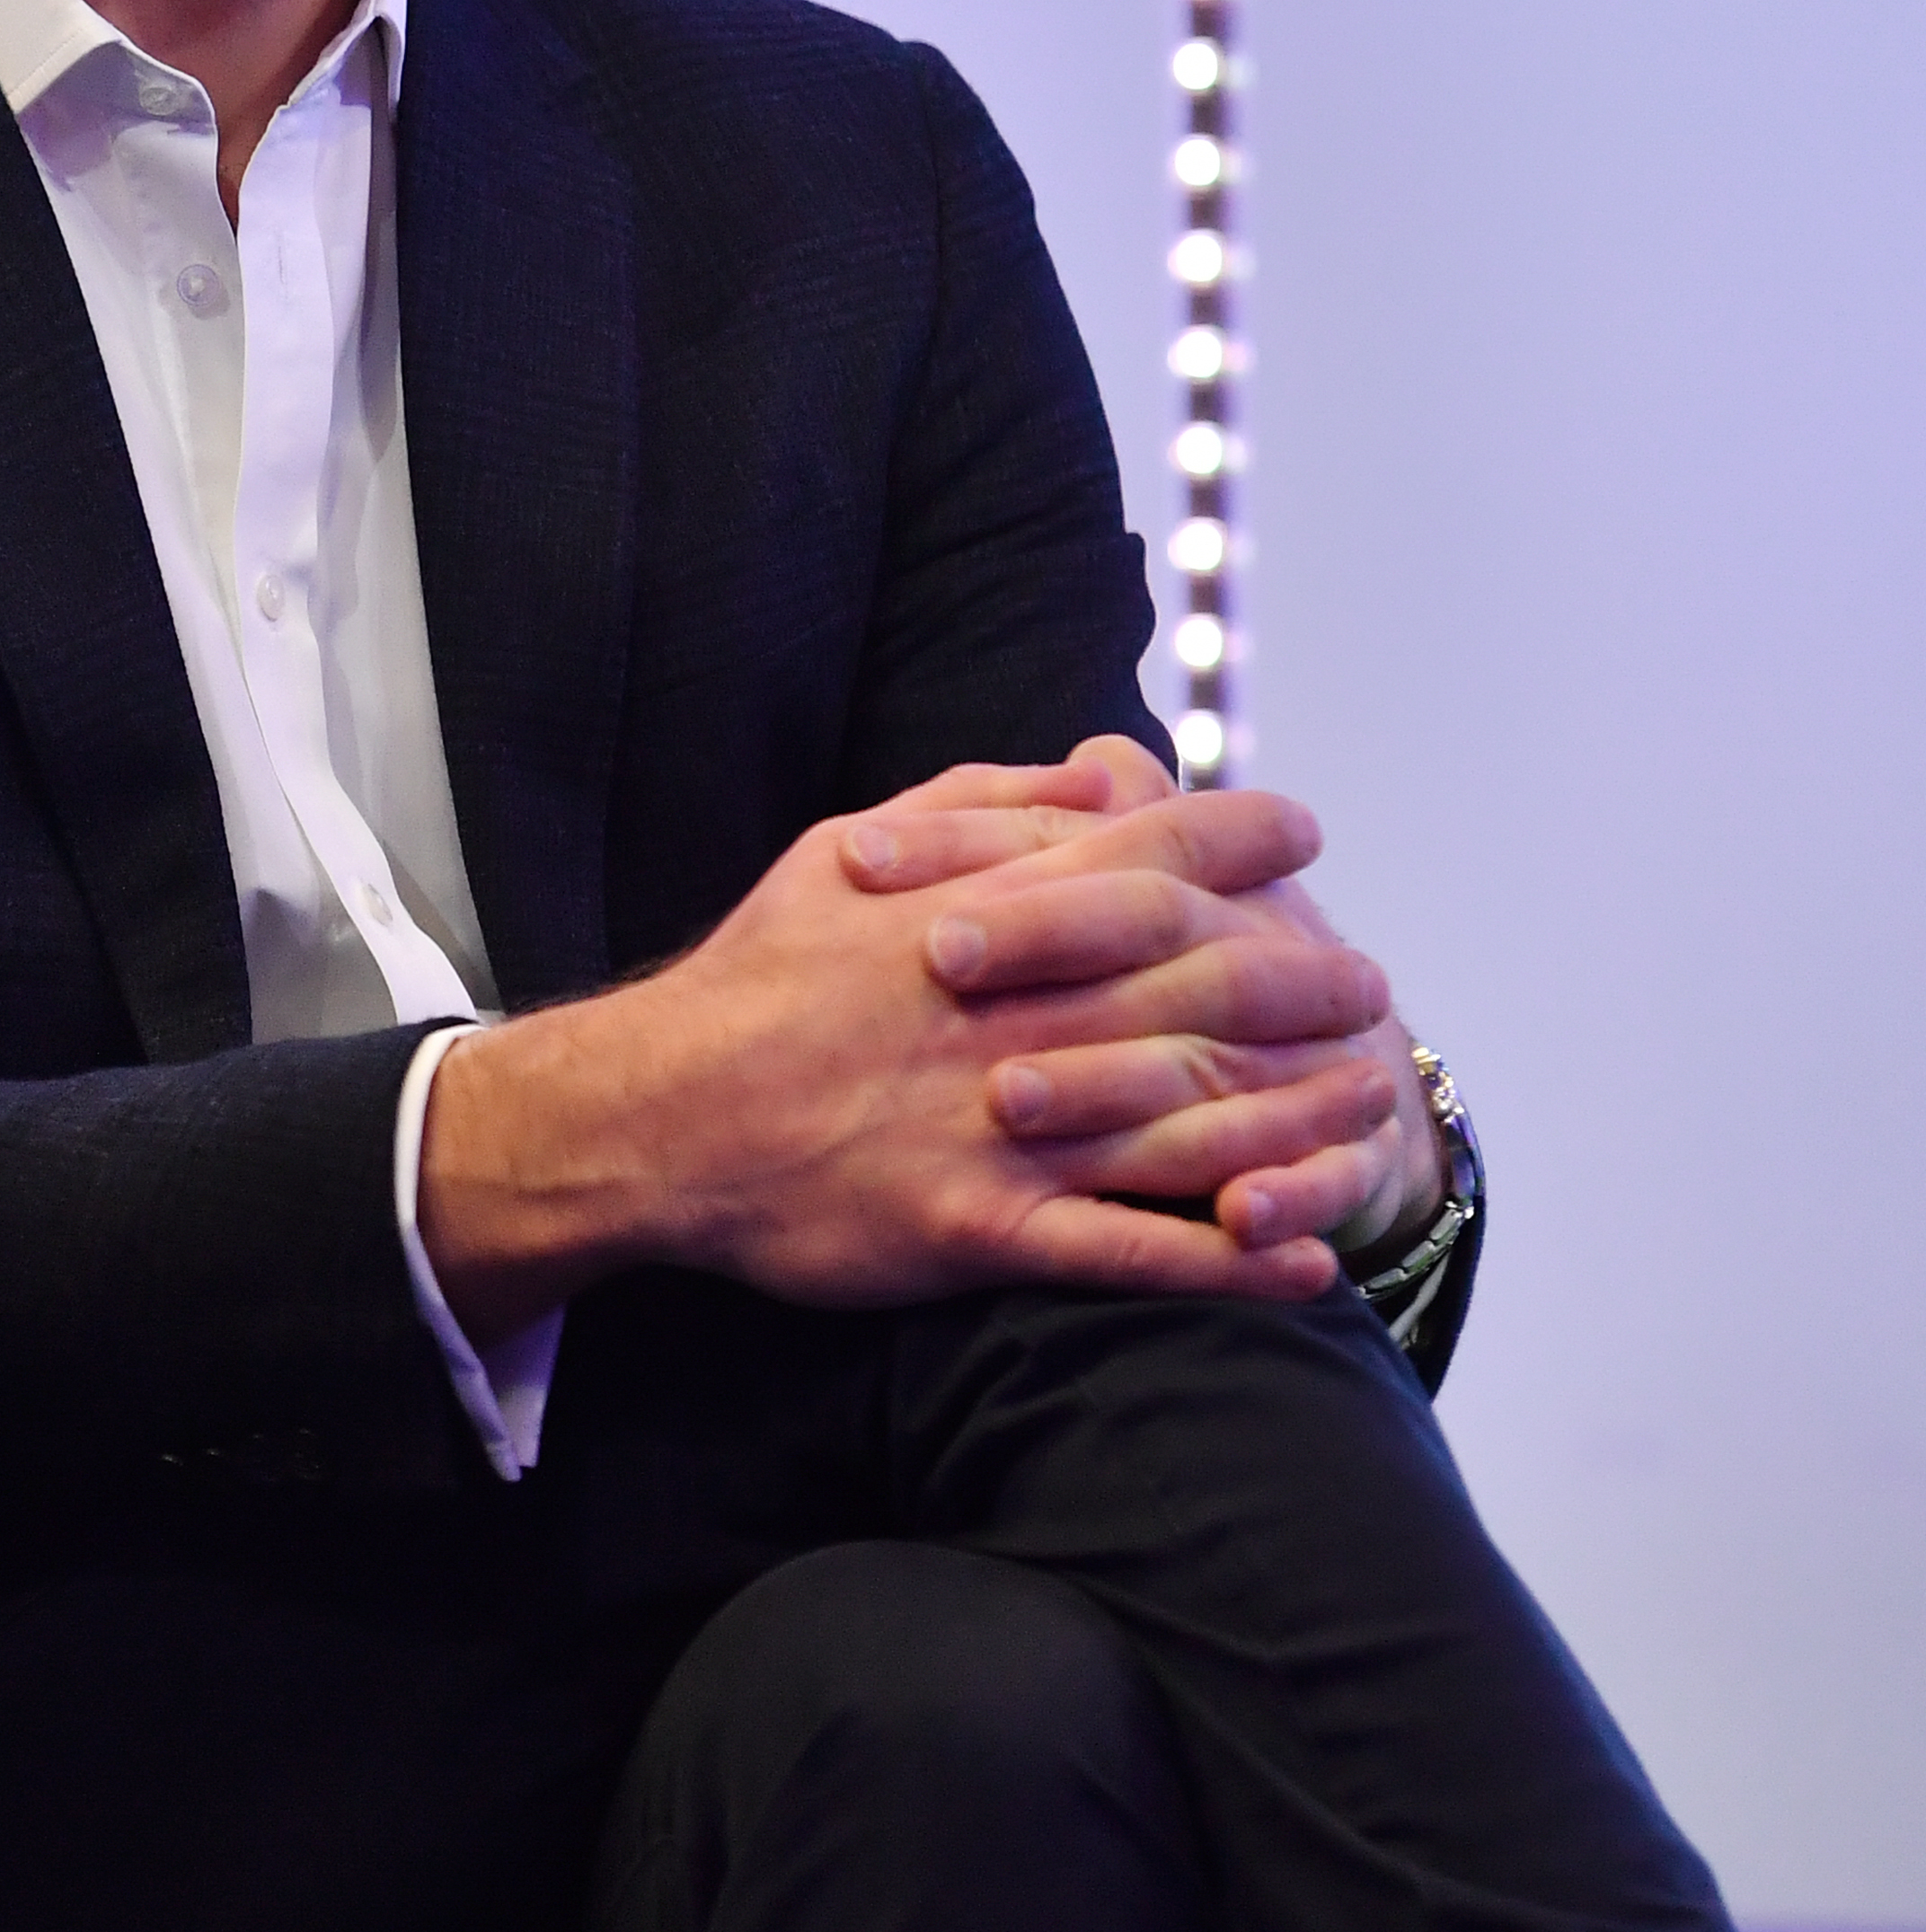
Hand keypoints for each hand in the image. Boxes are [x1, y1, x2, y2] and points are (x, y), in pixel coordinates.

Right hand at [420, 767, 1387, 1332]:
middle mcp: (1012, 1017)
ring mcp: (1003, 1129)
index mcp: (980, 918)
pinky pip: (1128, 1250)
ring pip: (1189, 1119)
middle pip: (1199, 988)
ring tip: (1373, 1105)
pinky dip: (1226, 1259)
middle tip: (1370, 984)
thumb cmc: (754, 978)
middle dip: (1302, 979)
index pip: (1141, 858)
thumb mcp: (841, 852)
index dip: (1235, 839)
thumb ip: (974, 809)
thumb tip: (1090, 771)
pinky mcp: (981, 1230)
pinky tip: (1301, 1257)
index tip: (1303, 834)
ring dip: (1297, 1113)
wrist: (657, 1115)